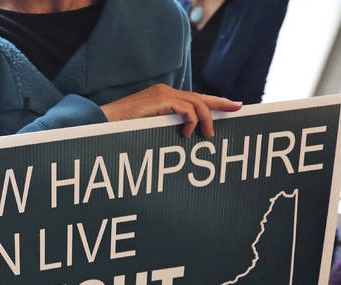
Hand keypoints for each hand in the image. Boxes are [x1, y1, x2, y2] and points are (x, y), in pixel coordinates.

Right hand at [101, 84, 241, 138]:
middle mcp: (166, 92)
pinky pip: (187, 109)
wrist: (102, 124)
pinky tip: (187, 133)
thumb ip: (164, 127)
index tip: (231, 106)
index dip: (213, 102)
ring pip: (197, 103)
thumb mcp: (148, 129)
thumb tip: (182, 137)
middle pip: (200, 97)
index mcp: (163, 97)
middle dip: (221, 103)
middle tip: (238, 108)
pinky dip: (192, 121)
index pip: (193, 99)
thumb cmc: (121, 130)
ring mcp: (164, 94)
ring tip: (208, 136)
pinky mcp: (161, 100)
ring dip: (207, 120)